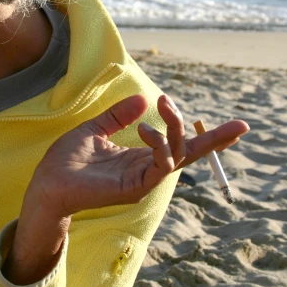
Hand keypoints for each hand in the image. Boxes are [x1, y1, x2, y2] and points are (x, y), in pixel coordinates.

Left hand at [2, 94, 248, 284]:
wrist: (48, 180)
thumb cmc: (68, 158)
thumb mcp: (96, 128)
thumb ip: (119, 115)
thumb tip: (144, 98)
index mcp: (140, 155)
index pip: (180, 145)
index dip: (206, 135)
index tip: (237, 125)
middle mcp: (147, 168)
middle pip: (189, 153)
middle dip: (214, 139)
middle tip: (220, 119)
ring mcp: (143, 180)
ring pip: (177, 156)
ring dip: (175, 129)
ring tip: (164, 105)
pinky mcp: (135, 188)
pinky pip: (160, 168)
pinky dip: (160, 147)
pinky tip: (147, 130)